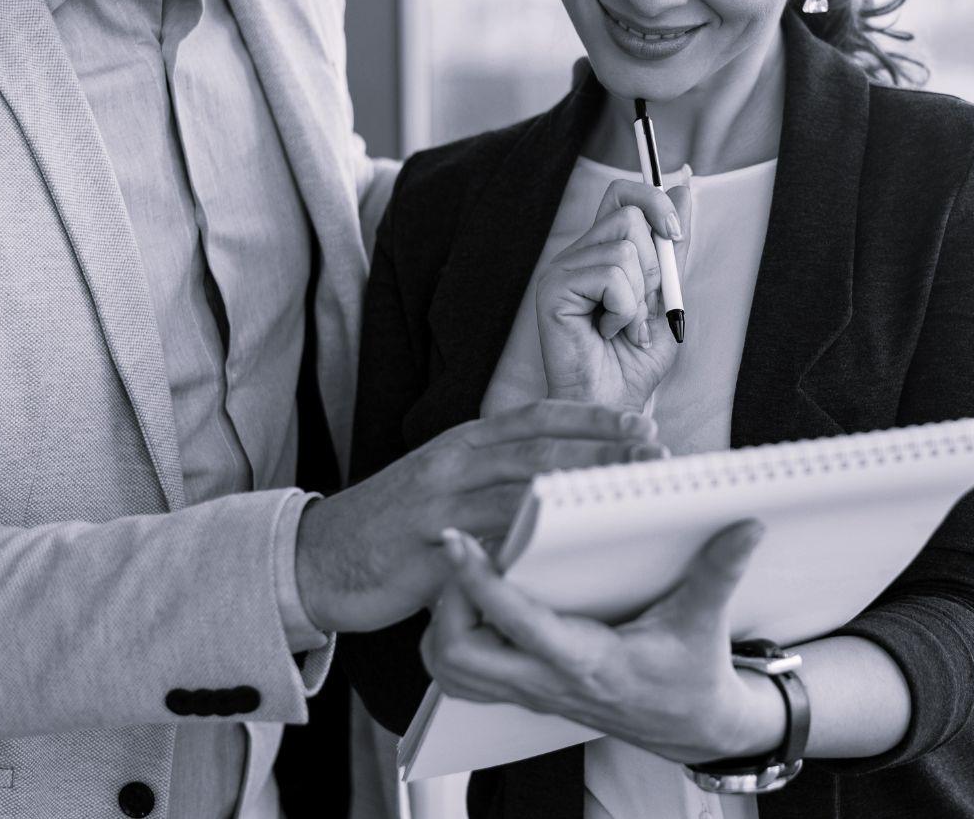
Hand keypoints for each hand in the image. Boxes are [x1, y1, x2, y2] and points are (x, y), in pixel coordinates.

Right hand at [294, 400, 663, 633]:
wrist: (317, 557)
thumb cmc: (395, 523)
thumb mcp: (446, 479)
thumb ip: (498, 471)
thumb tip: (572, 476)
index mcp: (464, 441)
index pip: (538, 416)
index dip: (594, 418)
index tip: (643, 423)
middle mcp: (453, 463)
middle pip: (541, 449)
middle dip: (603, 450)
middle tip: (656, 456)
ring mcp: (437, 505)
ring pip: (520, 493)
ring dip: (578, 496)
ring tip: (627, 502)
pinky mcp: (423, 550)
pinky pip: (486, 549)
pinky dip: (528, 549)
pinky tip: (569, 557)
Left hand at [423, 521, 784, 764]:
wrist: (692, 727)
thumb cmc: (692, 674)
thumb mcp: (705, 622)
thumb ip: (720, 571)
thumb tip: (747, 526)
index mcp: (587, 661)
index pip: (515, 624)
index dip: (479, 582)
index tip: (458, 541)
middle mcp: (548, 682)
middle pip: (459, 656)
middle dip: (446, 603)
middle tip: (461, 555)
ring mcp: (532, 692)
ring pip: (451, 671)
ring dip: (443, 623)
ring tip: (464, 576)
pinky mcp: (527, 691)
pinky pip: (464, 676)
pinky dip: (452, 640)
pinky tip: (474, 605)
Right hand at [535, 178, 691, 412]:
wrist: (613, 406)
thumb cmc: (634, 360)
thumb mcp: (666, 296)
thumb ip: (672, 249)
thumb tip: (684, 190)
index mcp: (600, 251)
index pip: (621, 193)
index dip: (652, 200)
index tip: (675, 232)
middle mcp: (578, 254)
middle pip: (630, 216)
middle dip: (654, 266)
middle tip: (642, 306)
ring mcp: (562, 269)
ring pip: (625, 250)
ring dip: (639, 297)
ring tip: (625, 327)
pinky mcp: (553, 289)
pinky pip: (611, 276)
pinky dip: (625, 310)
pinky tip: (609, 332)